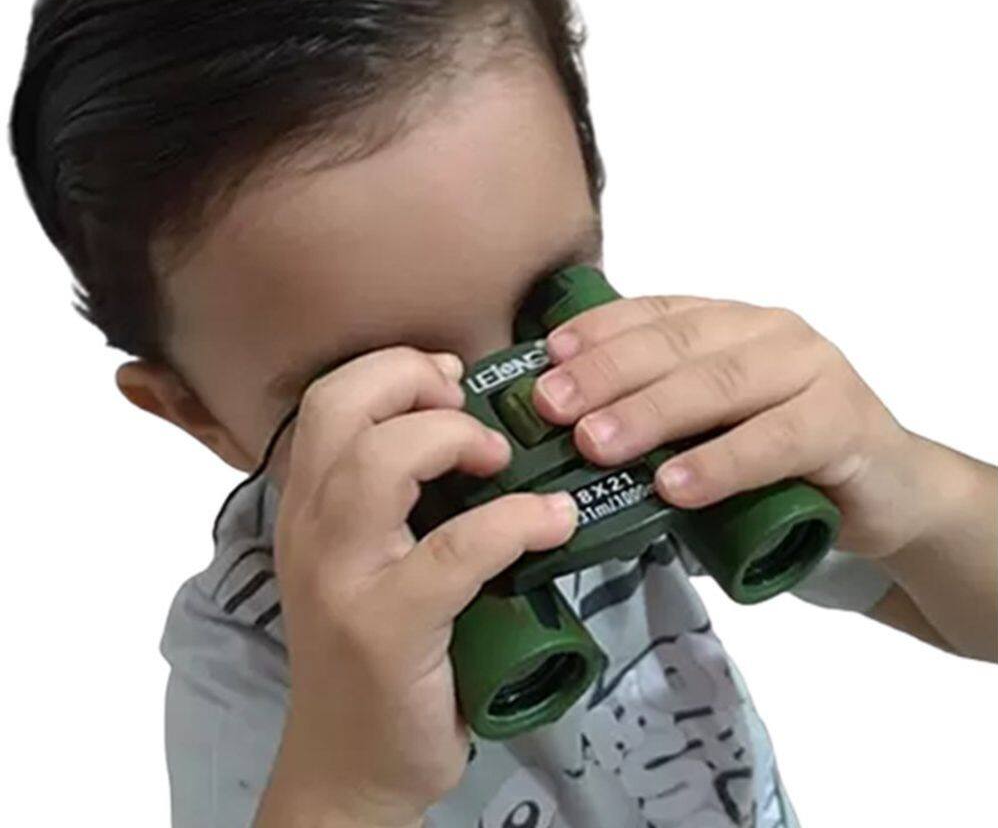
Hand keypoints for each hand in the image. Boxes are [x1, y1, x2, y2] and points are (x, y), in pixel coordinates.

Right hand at [255, 347, 577, 827]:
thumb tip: (479, 432)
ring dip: (452, 439)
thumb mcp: (368, 560)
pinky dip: (514, 520)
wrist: (350, 765)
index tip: (450, 378)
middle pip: (340, 409)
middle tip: (465, 402)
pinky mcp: (386, 628)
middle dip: (412, 379)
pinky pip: (455, 550)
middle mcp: (310, 529)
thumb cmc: (374, 652)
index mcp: (309, 505)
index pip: (328, 398)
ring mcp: (343, 578)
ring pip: (380, 465)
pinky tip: (552, 520)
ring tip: (498, 458)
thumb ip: (400, 498)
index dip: (393, 367)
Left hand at [529, 293, 936, 559]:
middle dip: (607, 373)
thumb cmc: (781, 455)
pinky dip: (721, 462)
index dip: (598, 331)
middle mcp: (769, 332)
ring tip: (595, 443)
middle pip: (677, 344)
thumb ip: (658, 414)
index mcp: (731, 322)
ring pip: (719, 384)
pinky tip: (676, 485)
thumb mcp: (710, 426)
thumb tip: (564, 431)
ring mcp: (812, 369)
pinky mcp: (845, 421)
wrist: (887, 489)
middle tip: (551, 406)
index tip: (547, 357)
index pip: (655, 312)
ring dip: (650, 413)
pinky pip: (776, 439)